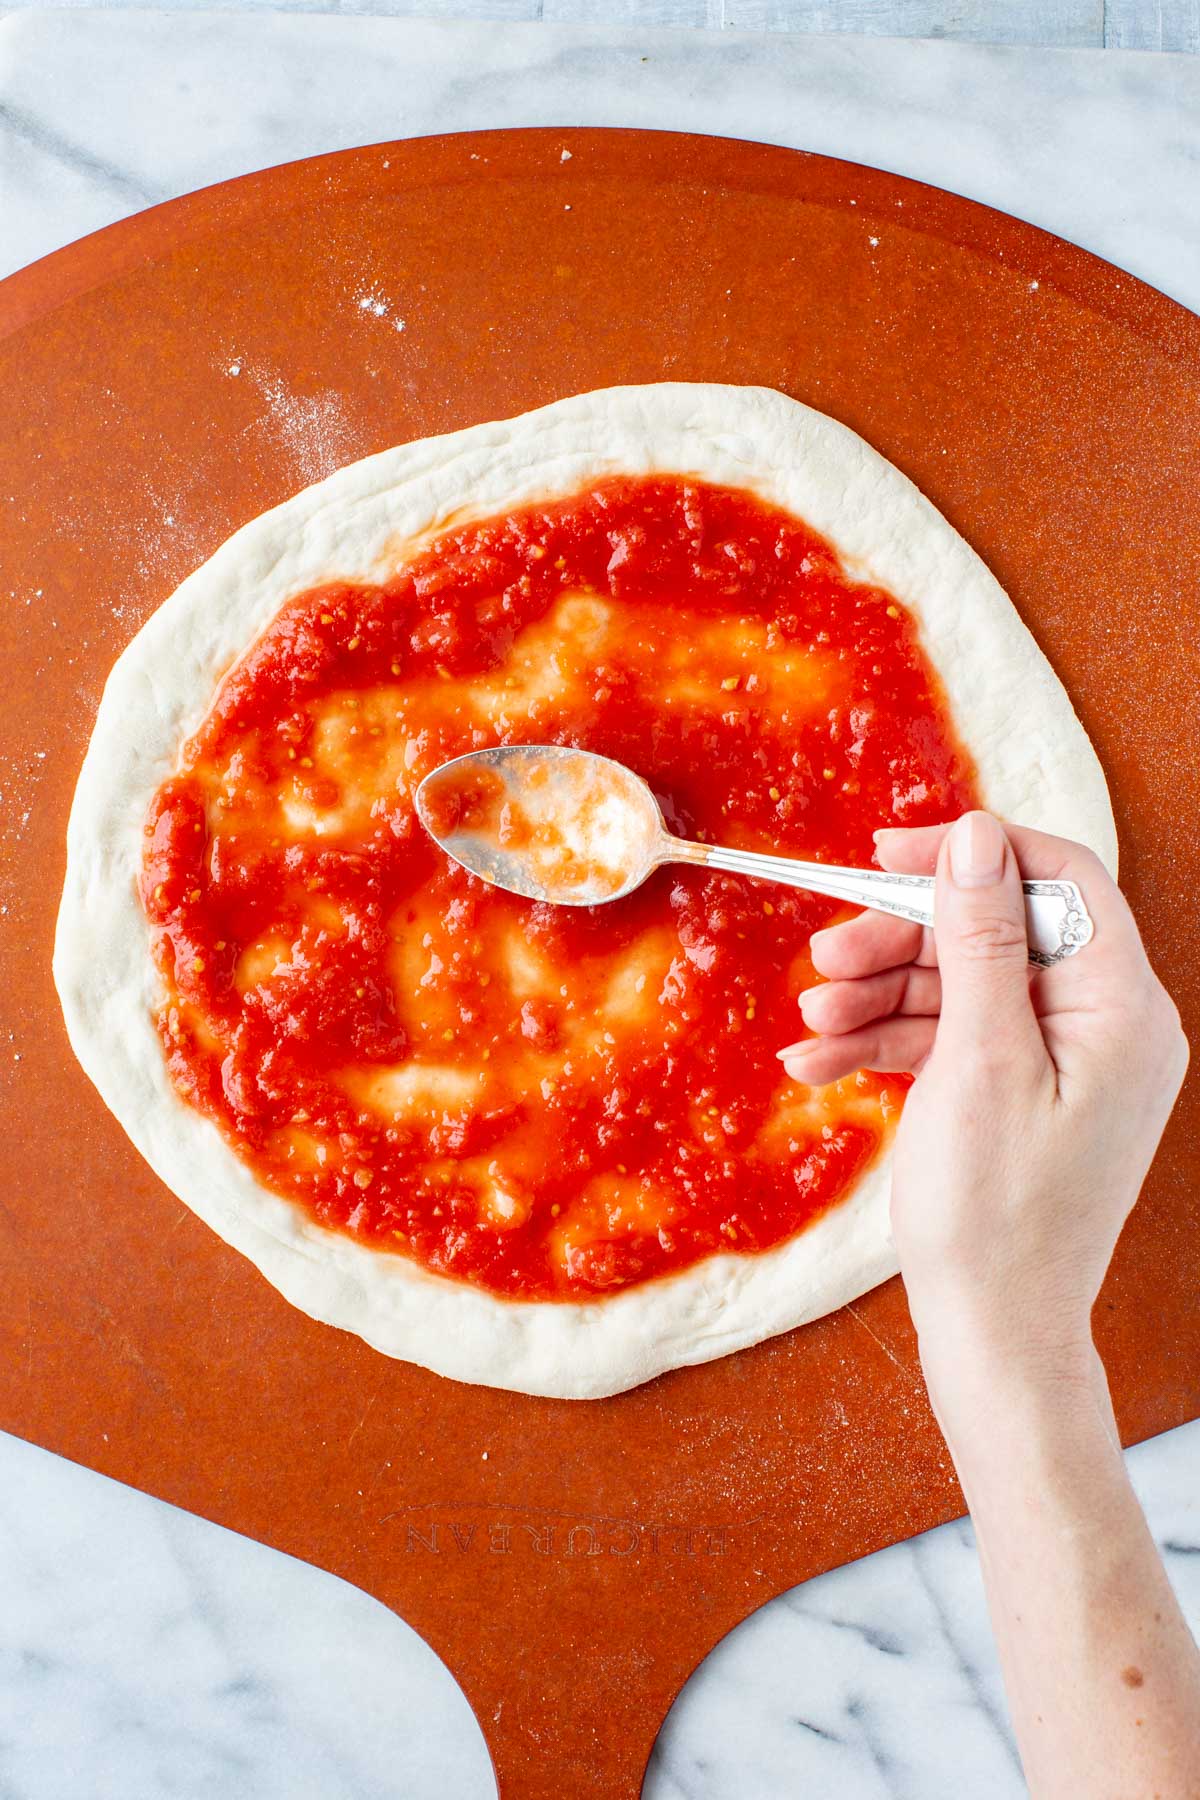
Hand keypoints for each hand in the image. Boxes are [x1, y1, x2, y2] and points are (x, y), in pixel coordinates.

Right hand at [778, 812, 1187, 1394]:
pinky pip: (956, 1038)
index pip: (1059, 879)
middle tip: (824, 959)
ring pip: (965, 985)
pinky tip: (819, 1061)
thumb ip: (982, 940)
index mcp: (1122, 1008)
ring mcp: (1064, 1061)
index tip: (885, 853)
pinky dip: (889, 1042)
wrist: (996, 1335)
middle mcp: (1105, 1025)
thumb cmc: (996, 1215)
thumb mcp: (980, 1062)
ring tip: (810, 1024)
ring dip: (879, 996)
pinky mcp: (1024, 1092)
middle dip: (902, 941)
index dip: (971, 854)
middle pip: (997, 932)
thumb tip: (979, 835)